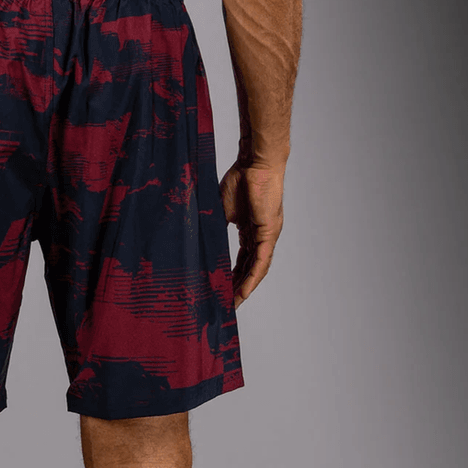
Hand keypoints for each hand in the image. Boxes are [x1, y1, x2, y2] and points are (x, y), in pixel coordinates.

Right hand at [219, 161, 285, 307]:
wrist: (254, 162)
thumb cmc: (239, 178)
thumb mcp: (221, 210)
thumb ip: (214, 226)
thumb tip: (197, 240)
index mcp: (250, 231)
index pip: (241, 260)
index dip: (232, 277)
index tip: (222, 291)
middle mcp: (261, 236)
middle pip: (249, 269)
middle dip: (238, 288)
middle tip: (227, 305)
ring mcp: (267, 235)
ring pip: (256, 269)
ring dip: (245, 288)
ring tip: (233, 304)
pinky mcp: (269, 232)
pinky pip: (261, 261)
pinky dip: (252, 278)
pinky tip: (244, 292)